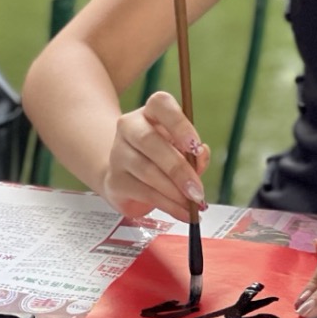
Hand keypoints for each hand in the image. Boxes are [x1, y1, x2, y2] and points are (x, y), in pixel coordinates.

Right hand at [100, 90, 209, 221]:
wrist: (126, 176)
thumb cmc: (161, 158)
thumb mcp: (182, 150)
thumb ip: (195, 153)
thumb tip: (201, 156)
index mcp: (150, 112)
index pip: (161, 104)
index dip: (179, 124)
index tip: (196, 147)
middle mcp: (129, 127)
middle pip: (150, 141)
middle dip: (178, 169)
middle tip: (197, 190)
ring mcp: (118, 153)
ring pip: (147, 171)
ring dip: (174, 191)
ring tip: (193, 204)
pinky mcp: (115, 180)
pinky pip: (144, 193)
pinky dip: (168, 205)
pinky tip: (182, 212)